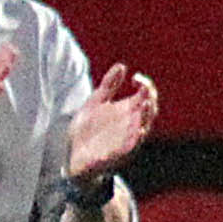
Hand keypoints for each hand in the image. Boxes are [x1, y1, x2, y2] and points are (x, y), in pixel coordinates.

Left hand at [66, 62, 159, 181]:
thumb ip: (109, 85)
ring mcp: (126, 140)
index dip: (146, 84)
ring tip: (147, 105)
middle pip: (150, 111)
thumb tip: (122, 66)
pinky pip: (130, 149)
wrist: (72, 155)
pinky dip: (134, 140)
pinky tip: (137, 131)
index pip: (146, 96)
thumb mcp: (96, 102)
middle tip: (144, 88)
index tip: (135, 77)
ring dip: (146, 117)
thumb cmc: (87, 129)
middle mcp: (131, 125)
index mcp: (128, 111)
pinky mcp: (117, 155)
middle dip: (150, 99)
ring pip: (144, 129)